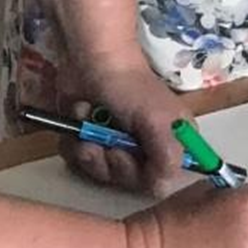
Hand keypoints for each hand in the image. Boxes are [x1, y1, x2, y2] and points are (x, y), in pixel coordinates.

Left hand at [60, 59, 185, 197]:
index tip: (131, 156)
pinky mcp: (91, 143)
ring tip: (88, 125)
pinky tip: (80, 121)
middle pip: (130, 181)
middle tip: (106, 140)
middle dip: (111, 162)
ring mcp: (118, 146)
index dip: (145, 176)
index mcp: (173, 143)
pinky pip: (79, 162)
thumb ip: (167, 157)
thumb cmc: (129, 87)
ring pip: (102, 173)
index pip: (164, 181)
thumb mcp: (157, 121)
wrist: (90, 60)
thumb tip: (161, 187)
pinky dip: (74, 143)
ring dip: (90, 151)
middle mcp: (148, 148)